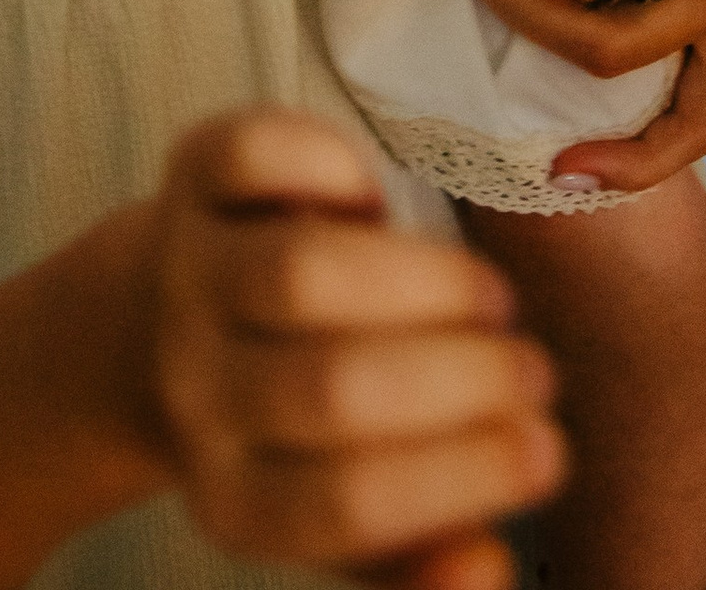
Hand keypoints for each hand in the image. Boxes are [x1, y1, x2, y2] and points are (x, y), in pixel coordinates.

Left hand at [148, 111, 563, 585]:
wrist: (156, 325)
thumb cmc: (294, 430)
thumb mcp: (345, 517)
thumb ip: (420, 561)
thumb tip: (491, 565)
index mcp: (234, 498)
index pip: (346, 505)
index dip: (460, 478)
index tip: (548, 448)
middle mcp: (196, 391)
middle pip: (333, 388)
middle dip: (462, 378)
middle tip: (535, 371)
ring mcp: (189, 276)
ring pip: (300, 273)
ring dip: (422, 282)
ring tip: (492, 299)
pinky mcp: (188, 179)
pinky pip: (250, 156)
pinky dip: (327, 163)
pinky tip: (379, 200)